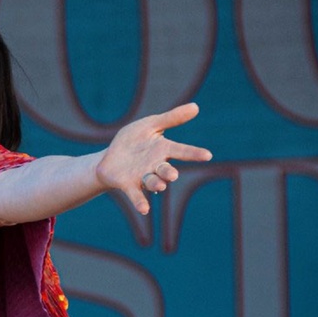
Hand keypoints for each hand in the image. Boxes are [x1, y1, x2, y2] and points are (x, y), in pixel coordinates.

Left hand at [95, 103, 211, 214]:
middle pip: (166, 170)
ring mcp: (142, 177)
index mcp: (162, 149)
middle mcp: (155, 165)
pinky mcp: (129, 185)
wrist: (109, 157)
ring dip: (156, 184)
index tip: (207, 155)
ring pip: (153, 182)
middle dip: (169, 173)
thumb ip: (171, 119)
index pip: (182, 151)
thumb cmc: (133, 141)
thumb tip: (196, 107)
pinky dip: (140, 202)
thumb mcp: (150, 125)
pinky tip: (144, 210)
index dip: (194, 153)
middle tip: (172, 175)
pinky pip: (136, 195)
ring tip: (159, 185)